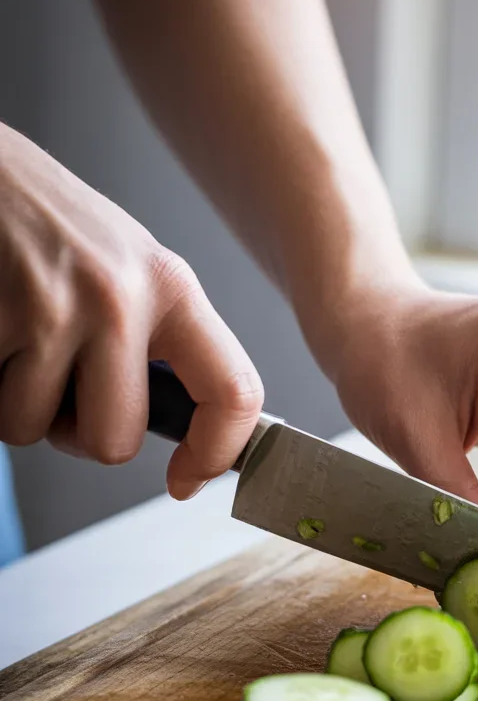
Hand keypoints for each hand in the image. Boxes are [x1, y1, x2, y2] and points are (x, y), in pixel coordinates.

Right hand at [0, 124, 262, 498]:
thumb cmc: (47, 222)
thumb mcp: (127, 266)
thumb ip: (158, 339)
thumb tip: (185, 426)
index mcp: (170, 286)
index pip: (233, 390)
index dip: (215, 453)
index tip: (187, 478)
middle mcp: (119, 298)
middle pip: (114, 441)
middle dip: (76, 431)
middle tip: (58, 381)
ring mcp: (52, 309)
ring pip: (34, 430)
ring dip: (15, 402)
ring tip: (15, 340)